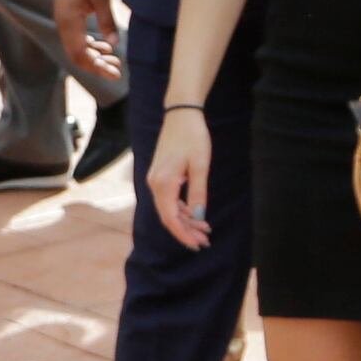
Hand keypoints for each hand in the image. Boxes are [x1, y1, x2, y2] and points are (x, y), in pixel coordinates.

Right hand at [52, 0, 122, 84]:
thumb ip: (107, 19)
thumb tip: (114, 43)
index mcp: (68, 22)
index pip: (79, 53)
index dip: (96, 66)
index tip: (114, 72)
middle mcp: (64, 26)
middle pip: (77, 55)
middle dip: (97, 66)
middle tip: (117, 72)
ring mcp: (65, 23)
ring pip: (77, 49)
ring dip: (95, 57)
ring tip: (115, 61)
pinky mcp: (70, 19)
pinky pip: (78, 40)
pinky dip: (91, 47)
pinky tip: (106, 47)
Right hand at [147, 105, 213, 248]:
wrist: (181, 116)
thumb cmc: (193, 138)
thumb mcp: (200, 166)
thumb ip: (198, 193)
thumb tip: (199, 217)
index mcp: (163, 183)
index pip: (170, 218)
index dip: (183, 234)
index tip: (198, 245)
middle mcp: (154, 184)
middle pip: (168, 216)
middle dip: (186, 231)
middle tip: (205, 241)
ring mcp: (155, 180)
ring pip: (168, 208)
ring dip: (185, 221)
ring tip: (204, 230)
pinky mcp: (160, 176)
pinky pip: (168, 199)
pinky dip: (182, 209)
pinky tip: (195, 213)